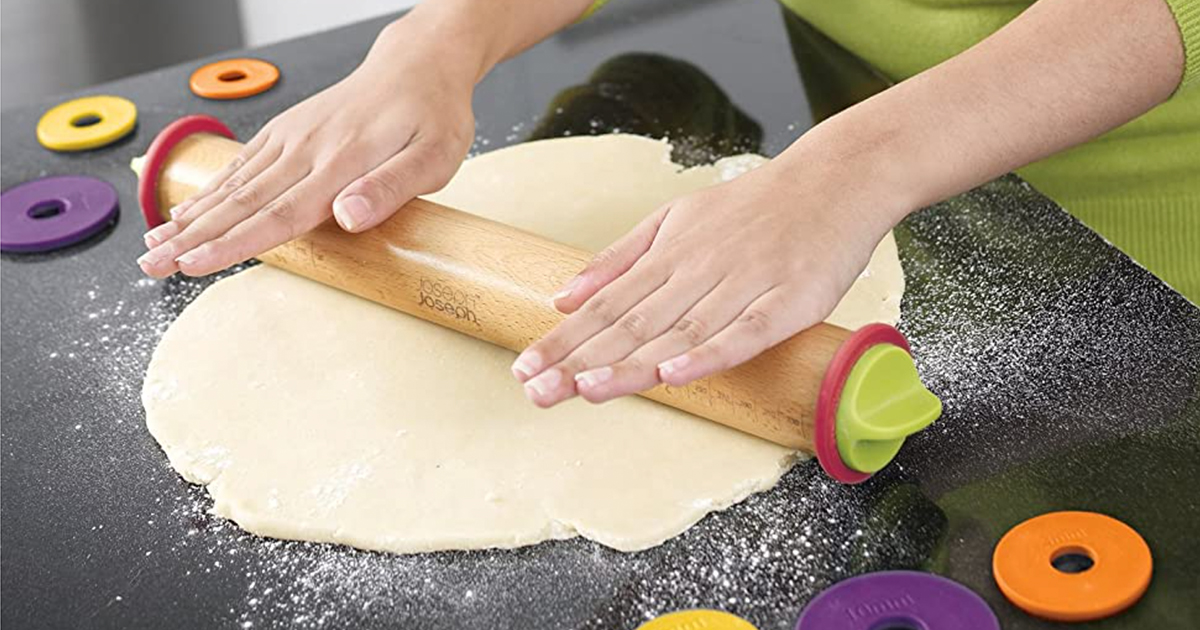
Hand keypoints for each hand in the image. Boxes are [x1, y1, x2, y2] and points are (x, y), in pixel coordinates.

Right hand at [137, 22, 476, 277]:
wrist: (418, 64)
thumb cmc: (433, 116)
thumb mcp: (434, 158)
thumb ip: (390, 189)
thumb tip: (347, 218)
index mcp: (342, 163)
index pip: (280, 213)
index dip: (235, 243)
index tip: (196, 265)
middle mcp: (308, 149)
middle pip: (243, 203)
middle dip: (193, 238)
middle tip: (150, 266)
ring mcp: (293, 138)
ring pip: (234, 185)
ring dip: (190, 218)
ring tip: (152, 246)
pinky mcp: (288, 131)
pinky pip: (242, 164)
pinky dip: (210, 190)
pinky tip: (184, 211)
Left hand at [510, 154, 901, 406]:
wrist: (836, 179)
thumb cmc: (755, 205)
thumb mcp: (676, 218)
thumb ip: (620, 258)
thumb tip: (563, 295)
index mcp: (670, 254)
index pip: (606, 305)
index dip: (564, 339)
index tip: (524, 368)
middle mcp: (698, 270)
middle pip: (632, 322)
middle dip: (580, 359)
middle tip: (536, 391)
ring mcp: (744, 285)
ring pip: (678, 332)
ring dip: (630, 362)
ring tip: (585, 389)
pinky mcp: (789, 302)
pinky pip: (745, 333)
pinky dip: (709, 354)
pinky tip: (674, 375)